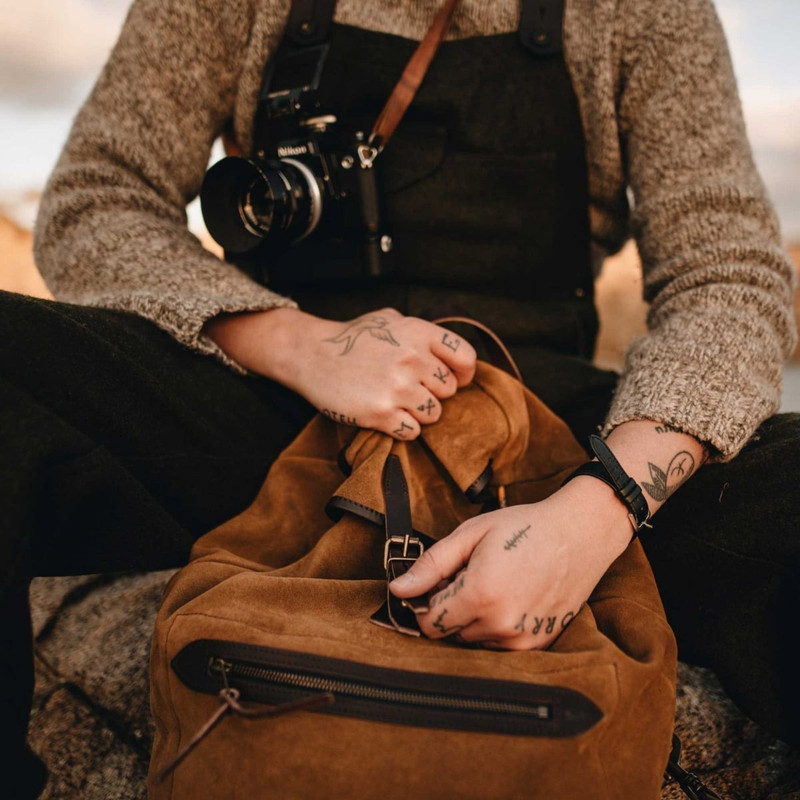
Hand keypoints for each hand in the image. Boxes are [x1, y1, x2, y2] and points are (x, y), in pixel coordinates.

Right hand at [205, 307, 476, 438]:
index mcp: (418, 333)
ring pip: (434, 414)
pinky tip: (386, 415)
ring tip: (395, 402)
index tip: (455, 380)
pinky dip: (403, 428)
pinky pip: (412, 432)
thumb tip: (451, 356)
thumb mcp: (389, 320)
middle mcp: (412, 359)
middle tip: (408, 389)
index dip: (463, 373)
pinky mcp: (380, 413)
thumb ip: (421, 334)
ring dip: (418, 413)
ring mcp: (397, 388)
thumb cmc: (351, 339)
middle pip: (448, 391)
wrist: (310, 354)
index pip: (465, 358)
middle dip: (432, 393)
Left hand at [388, 478, 632, 648]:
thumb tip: (398, 589)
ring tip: (496, 583)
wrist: (581, 533)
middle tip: (473, 576)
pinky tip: (513, 596)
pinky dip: (498, 626)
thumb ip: (431, 565)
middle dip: (453, 609)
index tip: (444, 581)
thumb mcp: (471, 535)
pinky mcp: (540, 644)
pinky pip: (501, 646)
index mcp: (480, 595)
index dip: (430, 602)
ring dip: (475, 619)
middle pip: (451, 634)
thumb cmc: (524, 527)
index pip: (430, 624)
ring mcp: (523, 638)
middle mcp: (501, 624)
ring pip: (475, 642)